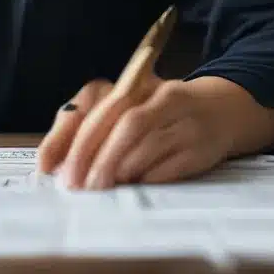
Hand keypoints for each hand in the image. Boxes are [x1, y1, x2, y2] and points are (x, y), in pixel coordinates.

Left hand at [35, 75, 273, 189]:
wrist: (224, 110)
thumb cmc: (162, 114)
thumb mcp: (131, 108)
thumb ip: (97, 129)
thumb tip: (58, 162)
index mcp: (135, 85)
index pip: (96, 106)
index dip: (70, 136)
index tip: (49, 166)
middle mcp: (161, 97)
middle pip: (123, 123)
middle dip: (95, 157)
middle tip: (77, 186)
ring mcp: (184, 120)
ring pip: (147, 142)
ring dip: (120, 168)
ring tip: (101, 188)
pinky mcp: (203, 147)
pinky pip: (172, 163)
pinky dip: (149, 177)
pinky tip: (134, 187)